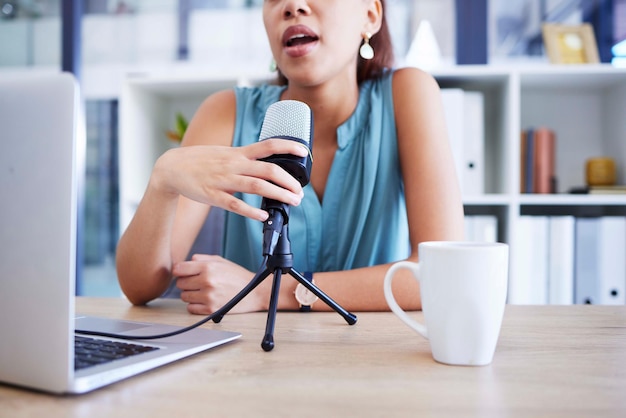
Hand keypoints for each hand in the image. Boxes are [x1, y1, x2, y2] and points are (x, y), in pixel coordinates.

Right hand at [151, 138, 307, 220]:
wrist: (171, 168)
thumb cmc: (200, 161)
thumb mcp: (224, 153)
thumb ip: (244, 159)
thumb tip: (265, 165)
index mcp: (237, 153)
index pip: (268, 145)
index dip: (288, 147)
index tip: (304, 152)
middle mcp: (233, 164)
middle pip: (268, 170)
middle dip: (289, 181)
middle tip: (300, 193)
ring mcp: (223, 180)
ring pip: (257, 186)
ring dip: (278, 195)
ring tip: (293, 202)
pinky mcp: (213, 195)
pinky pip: (235, 205)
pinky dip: (251, 211)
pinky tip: (263, 216)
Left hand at [173, 254, 268, 314]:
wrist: (255, 292)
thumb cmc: (238, 276)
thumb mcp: (221, 261)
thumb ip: (201, 259)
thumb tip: (185, 262)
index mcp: (208, 267)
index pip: (179, 269)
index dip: (179, 271)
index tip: (183, 273)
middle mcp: (207, 281)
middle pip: (180, 283)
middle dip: (186, 282)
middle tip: (196, 282)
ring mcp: (208, 297)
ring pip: (184, 296)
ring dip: (190, 294)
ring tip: (202, 291)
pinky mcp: (211, 310)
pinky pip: (191, 308)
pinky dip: (195, 305)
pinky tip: (204, 300)